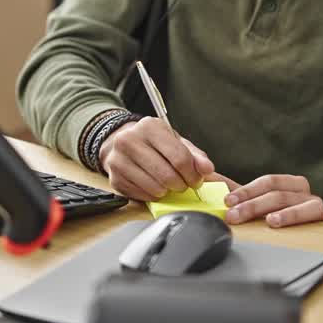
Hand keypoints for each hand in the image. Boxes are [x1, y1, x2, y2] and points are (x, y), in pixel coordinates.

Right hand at [98, 117, 214, 200]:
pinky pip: (143, 196)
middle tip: (183, 184)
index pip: (180, 157)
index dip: (193, 174)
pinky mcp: (114, 178)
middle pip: (168, 175)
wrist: (123, 143)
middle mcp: (130, 140)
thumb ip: (195, 156)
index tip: (196, 180)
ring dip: (167, 191)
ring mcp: (119, 160)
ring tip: (167, 184)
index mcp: (150, 127)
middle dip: (181, 185)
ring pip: (155, 188)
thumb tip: (207, 169)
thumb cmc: (153, 143)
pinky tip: (153, 186)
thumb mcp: (176, 142)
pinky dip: (153, 196)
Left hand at [219, 173, 322, 228]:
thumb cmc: (276, 214)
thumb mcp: (257, 201)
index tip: (228, 202)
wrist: (305, 230)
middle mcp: (305, 194)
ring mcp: (318, 209)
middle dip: (255, 205)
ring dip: (289, 214)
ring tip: (271, 221)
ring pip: (306, 207)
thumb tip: (208, 180)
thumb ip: (239, 194)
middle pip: (281, 195)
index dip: (248, 191)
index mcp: (290, 184)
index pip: (269, 182)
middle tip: (235, 216)